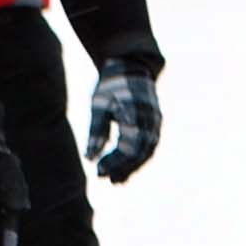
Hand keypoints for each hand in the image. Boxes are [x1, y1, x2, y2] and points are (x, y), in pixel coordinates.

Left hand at [85, 65, 161, 183]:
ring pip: (146, 152)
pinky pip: (149, 145)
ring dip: (132, 167)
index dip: (114, 162)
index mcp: (136, 116)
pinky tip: (125, 166)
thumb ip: (96, 133)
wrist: (131, 66)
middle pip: (139, 154)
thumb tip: (89, 159)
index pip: (128, 148)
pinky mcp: (156, 123)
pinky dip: (138, 158)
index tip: (98, 171)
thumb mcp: (99, 106)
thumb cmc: (111, 85)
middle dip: (123, 168)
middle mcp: (150, 121)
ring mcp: (156, 122)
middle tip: (106, 179)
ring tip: (115, 179)